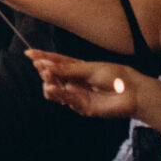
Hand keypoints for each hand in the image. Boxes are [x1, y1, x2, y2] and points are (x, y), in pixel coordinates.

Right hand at [27, 49, 147, 119]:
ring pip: (54, 90)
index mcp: (78, 68)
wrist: (132, 93)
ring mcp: (77, 94)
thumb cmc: (116, 76)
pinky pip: (64, 100)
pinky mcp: (81, 106)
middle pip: (52, 76)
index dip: (42, 57)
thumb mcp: (89, 68)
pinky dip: (57, 94)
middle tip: (40, 67)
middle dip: (44, 71)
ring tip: (47, 79)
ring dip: (48, 83)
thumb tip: (45, 65)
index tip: (28, 53)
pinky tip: (54, 88)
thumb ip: (66, 69)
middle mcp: (75, 81)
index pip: (56, 61)